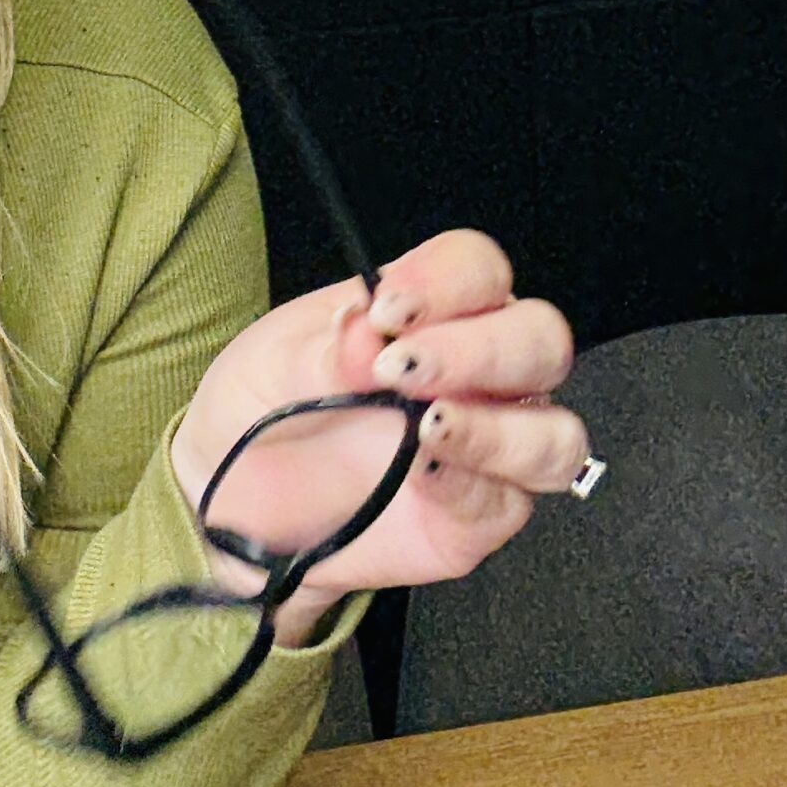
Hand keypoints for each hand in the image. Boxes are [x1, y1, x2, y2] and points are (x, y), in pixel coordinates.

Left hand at [170, 229, 587, 636]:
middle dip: (479, 350)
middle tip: (402, 369)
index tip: (389, 310)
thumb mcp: (271, 364)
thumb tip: (367, 334)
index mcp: (433, 312)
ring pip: (553, 431)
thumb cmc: (264, 411)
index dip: (447, 282)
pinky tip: (424, 471)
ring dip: (496, 427)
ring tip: (425, 426)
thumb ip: (323, 349)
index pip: (478, 270)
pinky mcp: (481, 515)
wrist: (234, 502)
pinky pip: (508, 502)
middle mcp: (480, 373)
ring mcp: (490, 445)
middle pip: (538, 340)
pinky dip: (470, 484)